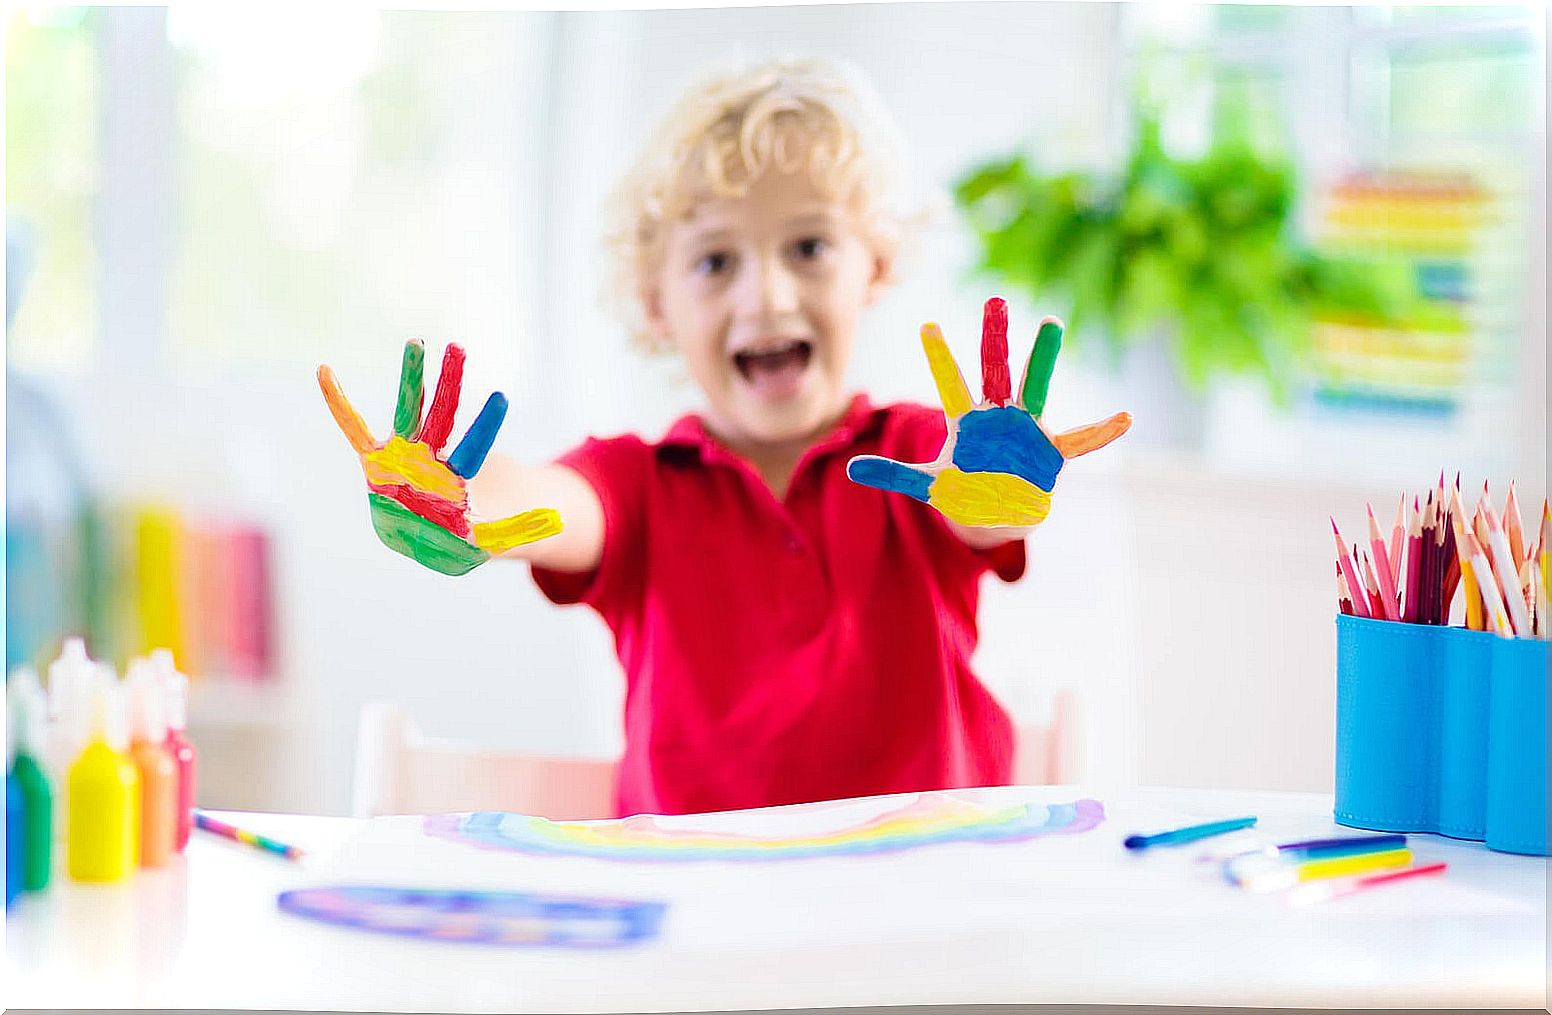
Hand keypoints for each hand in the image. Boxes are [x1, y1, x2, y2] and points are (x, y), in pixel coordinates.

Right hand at [317, 341, 562, 574]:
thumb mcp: (493, 539)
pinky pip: (353, 429)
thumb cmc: (461, 538)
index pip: (473, 446)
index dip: (485, 424)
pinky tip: (325, 371)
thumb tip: (557, 520)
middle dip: (449, 383)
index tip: (501, 397)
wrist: (427, 538)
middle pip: (442, 416)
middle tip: (458, 346)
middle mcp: (430, 459)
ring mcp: (402, 456)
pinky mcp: (375, 460)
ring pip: (407, 411)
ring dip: (411, 378)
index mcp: (457, 477)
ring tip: (417, 343)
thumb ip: (519, 528)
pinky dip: (338, 402)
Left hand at [847, 298, 1130, 526]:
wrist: (999, 513)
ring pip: (1036, 387)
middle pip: (994, 372)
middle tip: (995, 301)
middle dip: (994, 338)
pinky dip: (1102, 432)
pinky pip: (1080, 441)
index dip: (940, 358)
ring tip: (1051, 323)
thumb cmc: (965, 490)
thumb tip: (849, 466)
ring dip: (1043, 358)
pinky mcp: (1050, 453)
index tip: (928, 326)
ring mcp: (1027, 430)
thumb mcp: (927, 483)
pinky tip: (1125, 418)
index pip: (951, 384)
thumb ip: (892, 473)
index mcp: (968, 421)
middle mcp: (999, 415)